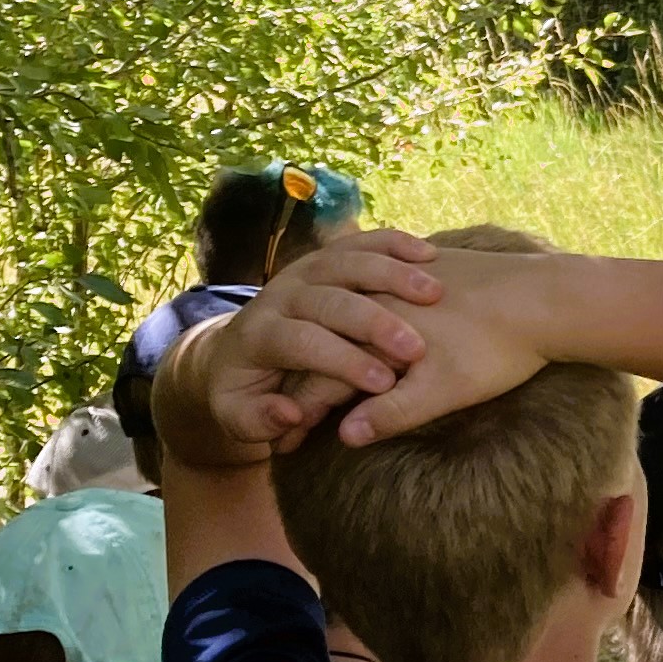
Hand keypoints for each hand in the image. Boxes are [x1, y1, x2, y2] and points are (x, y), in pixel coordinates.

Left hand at [163, 231, 443, 469]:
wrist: (230, 354)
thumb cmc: (245, 394)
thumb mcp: (238, 416)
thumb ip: (259, 421)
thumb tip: (289, 415)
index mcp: (256, 333)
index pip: (300, 341)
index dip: (340, 361)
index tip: (382, 384)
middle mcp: (281, 294)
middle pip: (330, 298)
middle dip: (373, 322)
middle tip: (415, 349)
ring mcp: (306, 270)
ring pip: (350, 260)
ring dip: (392, 273)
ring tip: (432, 292)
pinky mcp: (327, 259)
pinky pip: (364, 241)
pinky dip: (394, 242)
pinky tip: (428, 254)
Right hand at [313, 244, 567, 448]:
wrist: (546, 298)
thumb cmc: (495, 350)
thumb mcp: (443, 391)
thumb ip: (391, 412)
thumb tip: (345, 436)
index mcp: (376, 328)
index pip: (324, 370)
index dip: (306, 406)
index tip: (293, 438)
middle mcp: (378, 294)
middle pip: (329, 337)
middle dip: (312, 376)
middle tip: (299, 416)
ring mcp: (399, 273)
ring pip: (351, 303)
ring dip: (334, 336)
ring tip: (322, 367)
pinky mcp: (427, 262)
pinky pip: (382, 280)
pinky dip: (368, 303)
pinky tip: (369, 315)